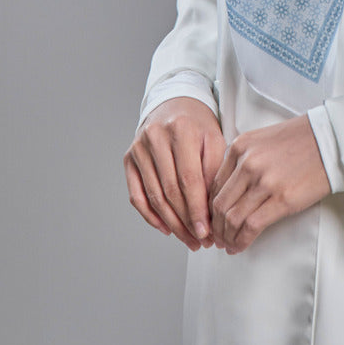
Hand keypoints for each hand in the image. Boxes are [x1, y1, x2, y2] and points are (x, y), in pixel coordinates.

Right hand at [124, 97, 225, 251]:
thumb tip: (211, 211)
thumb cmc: (199, 125)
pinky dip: (150, 216)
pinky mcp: (129, 158)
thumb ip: (214, 171)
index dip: (197, 210)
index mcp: (181, 129)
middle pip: (170, 191)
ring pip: (154, 197)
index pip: (189, 179)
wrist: (174, 104)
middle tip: (200, 240)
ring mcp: (138, 148)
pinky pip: (137, 195)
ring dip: (171, 224)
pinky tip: (166, 228)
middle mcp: (155, 137)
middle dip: (186, 221)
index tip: (206, 232)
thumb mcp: (214, 140)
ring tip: (188, 239)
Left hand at [209, 114, 330, 254]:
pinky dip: (241, 241)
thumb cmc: (302, 139)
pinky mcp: (282, 199)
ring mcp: (264, 182)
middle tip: (217, 237)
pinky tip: (240, 246)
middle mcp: (248, 163)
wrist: (331, 140)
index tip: (213, 219)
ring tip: (229, 245)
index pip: (214, 185)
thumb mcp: (263, 140)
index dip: (210, 208)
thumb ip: (243, 159)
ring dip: (227, 237)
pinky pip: (251, 226)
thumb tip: (229, 190)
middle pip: (219, 204)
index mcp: (240, 147)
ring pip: (232, 218)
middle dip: (215, 227)